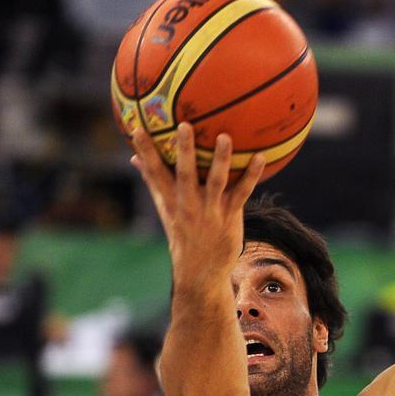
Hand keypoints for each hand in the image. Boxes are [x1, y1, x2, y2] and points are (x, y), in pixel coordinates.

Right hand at [131, 123, 264, 285]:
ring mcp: (210, 210)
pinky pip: (242, 192)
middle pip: (185, 173)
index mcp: (170, 200)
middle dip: (184, 150)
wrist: (201, 270)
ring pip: (216, 181)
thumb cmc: (182, 234)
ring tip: (225, 137)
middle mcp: (189, 204)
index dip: (145, 152)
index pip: (154, 172)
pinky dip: (251, 175)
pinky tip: (260, 157)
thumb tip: (134, 158)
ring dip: (221, 159)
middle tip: (184, 125)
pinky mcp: (230, 215)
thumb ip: (153, 181)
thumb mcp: (165, 209)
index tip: (137, 129)